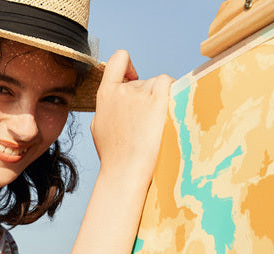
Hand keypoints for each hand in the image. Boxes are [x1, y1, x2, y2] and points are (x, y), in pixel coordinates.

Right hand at [91, 50, 172, 187]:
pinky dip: (172, 93)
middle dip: (145, 97)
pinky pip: (169, 83)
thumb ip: (108, 108)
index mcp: (104, 97)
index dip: (127, 65)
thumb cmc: (115, 156)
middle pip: (141, 81)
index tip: (132, 77)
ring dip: (159, 100)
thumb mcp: (100, 128)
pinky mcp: (158, 100)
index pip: (118, 60)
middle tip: (144, 125)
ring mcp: (140, 94)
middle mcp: (122, 91)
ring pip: (157, 84)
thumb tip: (119, 95)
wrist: (125, 173)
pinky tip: (167, 113)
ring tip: (152, 128)